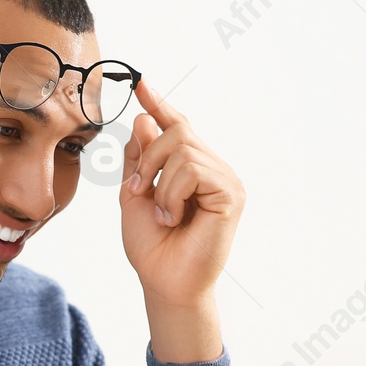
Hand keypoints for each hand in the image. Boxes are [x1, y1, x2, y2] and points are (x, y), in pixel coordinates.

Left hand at [119, 80, 245, 310]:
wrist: (163, 281)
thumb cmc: (152, 246)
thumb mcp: (134, 194)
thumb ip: (139, 158)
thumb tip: (143, 119)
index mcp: (192, 168)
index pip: (177, 127)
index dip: (159, 105)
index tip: (141, 83)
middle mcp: (214, 168)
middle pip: (177, 131)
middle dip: (147, 159)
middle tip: (139, 192)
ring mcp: (226, 179)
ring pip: (183, 149)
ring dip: (159, 183)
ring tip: (162, 214)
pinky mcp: (231, 193)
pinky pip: (192, 169)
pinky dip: (172, 194)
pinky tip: (174, 218)